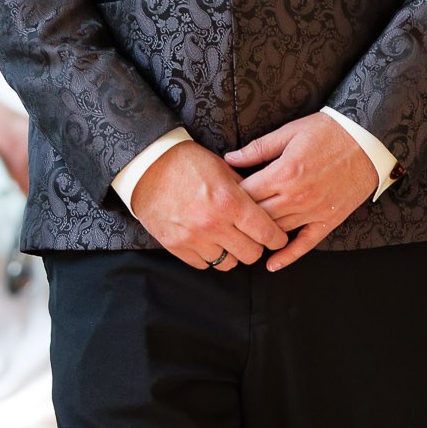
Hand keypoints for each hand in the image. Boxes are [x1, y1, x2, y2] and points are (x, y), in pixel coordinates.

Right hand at [129, 142, 289, 271]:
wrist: (148, 168)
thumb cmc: (188, 163)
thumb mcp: (224, 168)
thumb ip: (247, 190)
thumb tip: (265, 204)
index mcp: (230, 202)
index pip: (266, 233)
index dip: (278, 237)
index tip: (278, 236)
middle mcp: (213, 225)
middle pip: (251, 255)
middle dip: (256, 246)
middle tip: (252, 237)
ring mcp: (194, 239)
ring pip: (228, 263)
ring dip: (232, 253)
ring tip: (228, 238)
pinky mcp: (176, 247)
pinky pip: (204, 264)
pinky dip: (210, 256)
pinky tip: (209, 241)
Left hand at [225, 114, 378, 270]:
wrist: (368, 138)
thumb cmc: (328, 130)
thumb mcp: (289, 132)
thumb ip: (258, 148)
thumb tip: (229, 159)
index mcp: (283, 173)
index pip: (245, 195)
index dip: (229, 198)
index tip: (221, 199)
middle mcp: (296, 196)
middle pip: (257, 217)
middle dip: (240, 219)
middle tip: (228, 220)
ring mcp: (313, 211)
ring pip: (277, 231)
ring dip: (259, 235)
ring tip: (243, 238)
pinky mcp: (329, 219)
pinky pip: (305, 244)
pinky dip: (288, 256)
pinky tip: (272, 263)